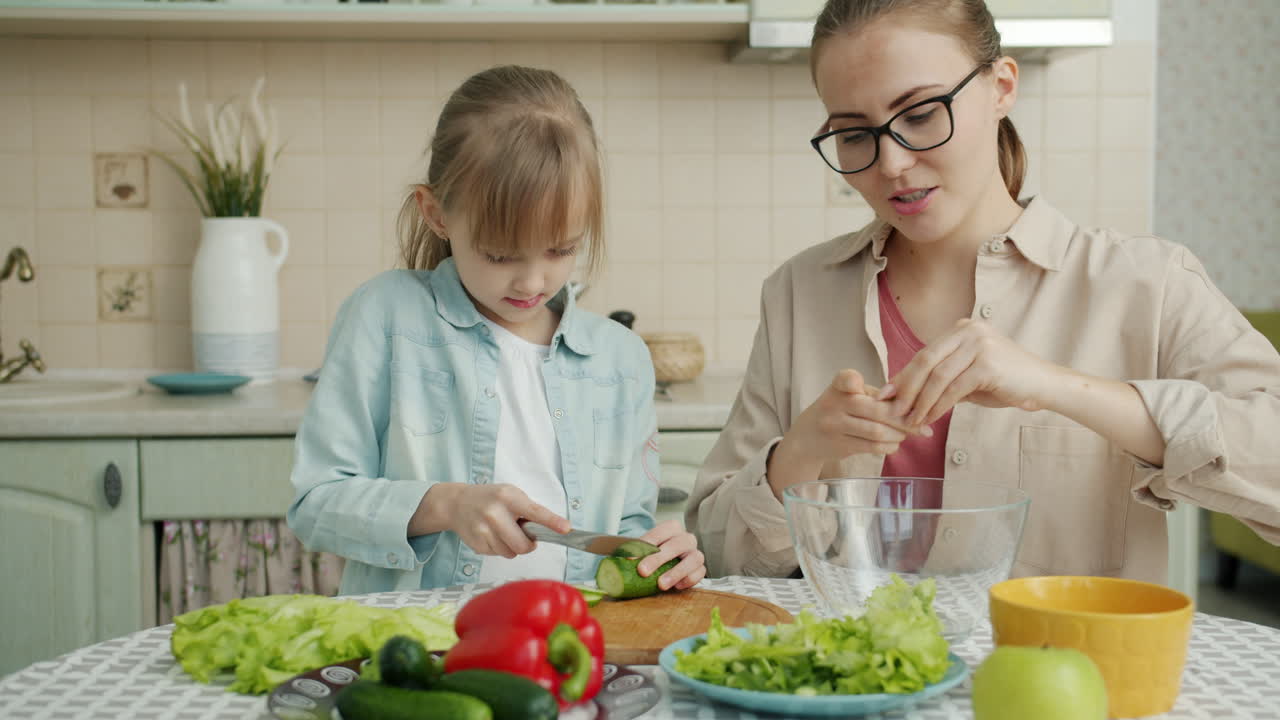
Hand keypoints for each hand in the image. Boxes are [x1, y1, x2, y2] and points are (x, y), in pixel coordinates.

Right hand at [444, 483, 570, 558]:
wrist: (457, 503)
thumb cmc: (490, 498)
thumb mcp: (510, 495)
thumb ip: (528, 510)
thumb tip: (551, 529)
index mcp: (508, 498)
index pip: (535, 512)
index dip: (552, 522)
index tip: (566, 528)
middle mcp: (495, 513)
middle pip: (523, 545)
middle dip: (528, 545)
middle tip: (525, 536)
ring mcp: (484, 530)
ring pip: (511, 553)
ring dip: (512, 547)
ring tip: (503, 531)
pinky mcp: (476, 543)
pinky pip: (498, 555)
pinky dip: (499, 548)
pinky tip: (491, 535)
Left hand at [635, 520, 704, 590]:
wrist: (665, 564)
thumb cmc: (655, 554)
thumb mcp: (643, 549)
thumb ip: (634, 552)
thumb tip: (622, 560)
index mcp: (672, 528)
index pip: (661, 531)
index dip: (647, 543)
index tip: (632, 558)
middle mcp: (686, 538)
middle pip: (677, 544)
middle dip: (658, 559)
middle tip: (642, 571)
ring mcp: (695, 553)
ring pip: (694, 558)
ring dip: (676, 572)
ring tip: (661, 584)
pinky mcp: (700, 568)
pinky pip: (700, 573)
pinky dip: (688, 580)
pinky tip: (676, 586)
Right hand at [781, 369, 927, 463]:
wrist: (808, 436)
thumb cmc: (840, 410)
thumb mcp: (850, 395)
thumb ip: (877, 396)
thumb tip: (917, 407)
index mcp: (839, 386)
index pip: (846, 378)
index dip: (854, 380)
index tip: (865, 386)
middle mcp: (834, 404)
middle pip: (877, 411)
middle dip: (904, 419)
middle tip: (922, 424)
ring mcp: (835, 426)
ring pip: (877, 432)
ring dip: (898, 435)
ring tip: (906, 434)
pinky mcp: (839, 445)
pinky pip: (872, 447)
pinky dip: (889, 446)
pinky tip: (894, 444)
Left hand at [883, 318, 1059, 427]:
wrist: (1043, 385)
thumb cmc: (1005, 381)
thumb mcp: (968, 375)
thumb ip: (940, 378)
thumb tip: (902, 391)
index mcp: (962, 328)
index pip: (924, 353)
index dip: (903, 375)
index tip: (886, 394)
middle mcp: (969, 331)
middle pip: (925, 361)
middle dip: (906, 388)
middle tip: (893, 409)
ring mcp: (979, 345)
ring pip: (937, 377)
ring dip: (921, 402)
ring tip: (911, 420)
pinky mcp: (988, 364)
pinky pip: (954, 389)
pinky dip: (939, 406)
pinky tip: (931, 418)